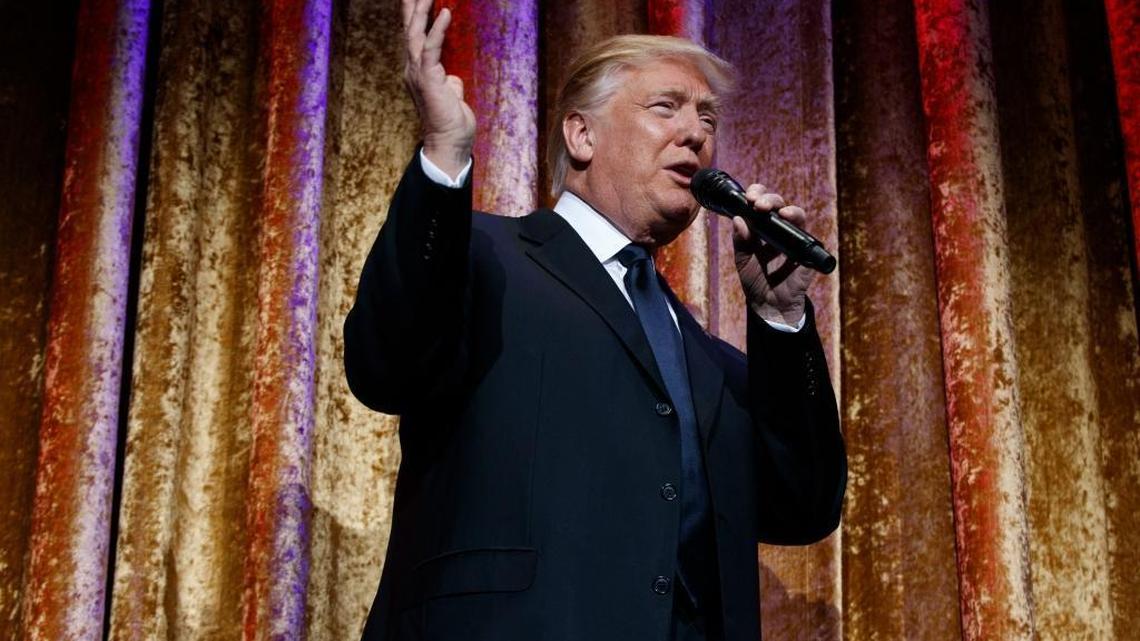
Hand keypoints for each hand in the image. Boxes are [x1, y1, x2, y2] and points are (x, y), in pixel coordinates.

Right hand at [402, 0, 475, 176]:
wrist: (449, 143)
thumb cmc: (451, 123)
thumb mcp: (452, 96)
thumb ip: (450, 83)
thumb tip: (453, 77)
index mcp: (418, 71)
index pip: (414, 36)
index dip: (415, 15)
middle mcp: (413, 69)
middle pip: (409, 29)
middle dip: (412, 6)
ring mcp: (418, 73)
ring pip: (415, 34)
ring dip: (420, 10)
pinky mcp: (428, 78)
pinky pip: (431, 48)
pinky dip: (438, 29)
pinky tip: (444, 12)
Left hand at [731, 184, 816, 324]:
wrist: (771, 306)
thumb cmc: (757, 282)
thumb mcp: (743, 261)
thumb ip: (741, 241)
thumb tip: (738, 219)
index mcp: (762, 229)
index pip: (761, 205)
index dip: (756, 195)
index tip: (748, 196)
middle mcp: (779, 230)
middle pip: (778, 204)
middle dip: (768, 199)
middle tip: (757, 202)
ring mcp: (794, 239)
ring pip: (795, 214)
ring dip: (785, 209)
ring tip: (776, 212)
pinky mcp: (806, 251)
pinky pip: (806, 234)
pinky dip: (798, 225)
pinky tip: (788, 221)